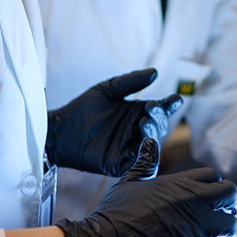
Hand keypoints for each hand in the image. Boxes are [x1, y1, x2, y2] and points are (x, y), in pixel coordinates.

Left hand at [45, 68, 181, 175]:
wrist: (60, 129)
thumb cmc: (82, 108)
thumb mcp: (108, 89)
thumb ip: (130, 81)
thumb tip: (155, 72)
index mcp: (136, 113)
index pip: (159, 110)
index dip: (169, 105)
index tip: (175, 98)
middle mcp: (136, 131)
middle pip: (159, 126)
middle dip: (159, 117)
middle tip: (151, 108)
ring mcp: (129, 148)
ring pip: (152, 144)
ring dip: (153, 133)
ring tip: (145, 121)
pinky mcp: (120, 164)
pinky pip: (140, 162)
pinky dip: (146, 154)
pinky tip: (144, 142)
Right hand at [57, 138, 236, 236]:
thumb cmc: (114, 214)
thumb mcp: (129, 182)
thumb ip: (144, 161)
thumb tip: (148, 140)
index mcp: (178, 182)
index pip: (211, 176)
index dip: (215, 184)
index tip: (214, 194)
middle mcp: (192, 200)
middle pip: (230, 193)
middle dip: (233, 202)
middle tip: (232, 210)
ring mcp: (197, 225)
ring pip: (233, 221)